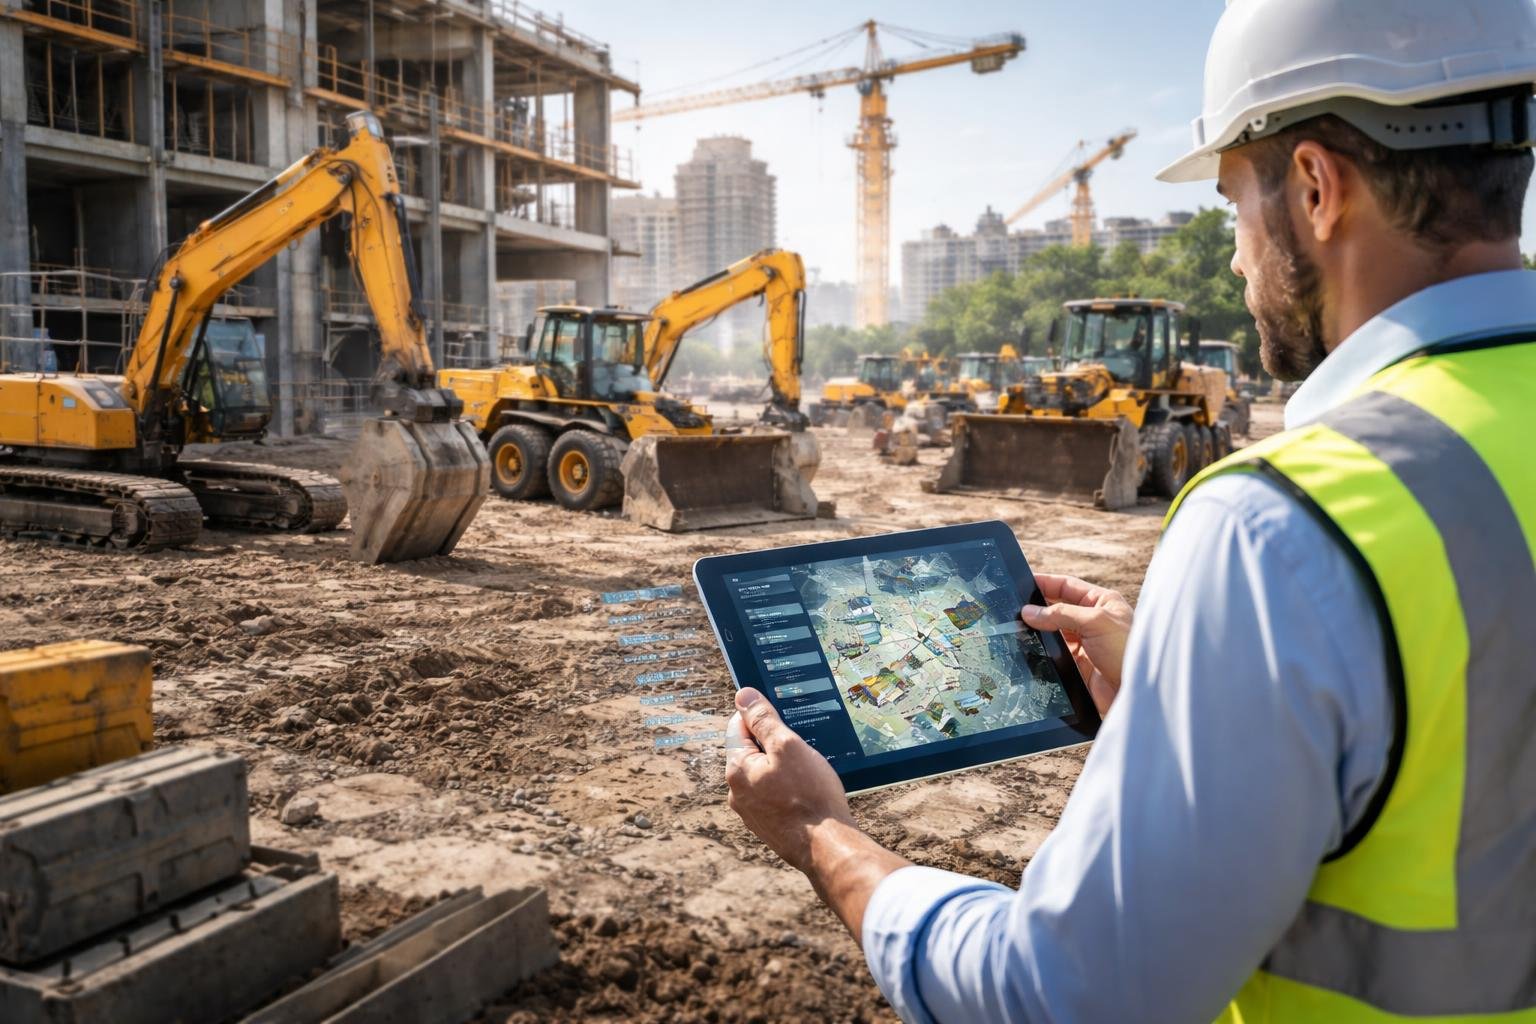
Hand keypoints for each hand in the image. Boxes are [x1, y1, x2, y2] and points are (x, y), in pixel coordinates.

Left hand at [725, 687, 853, 872]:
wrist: (827, 848)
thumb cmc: (810, 795)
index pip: (738, 727)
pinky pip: (775, 796)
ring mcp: (752, 813)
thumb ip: (763, 720)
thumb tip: (743, 695)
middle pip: (752, 752)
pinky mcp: (768, 827)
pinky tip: (809, 793)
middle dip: (775, 745)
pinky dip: (789, 789)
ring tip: (809, 772)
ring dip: (783, 768)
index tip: (785, 721)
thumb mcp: (788, 746)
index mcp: (736, 770)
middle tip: (803, 747)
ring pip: (765, 775)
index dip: (762, 717)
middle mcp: (737, 793)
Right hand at [1022, 573, 1133, 715]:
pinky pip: (1054, 653)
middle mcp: (1093, 620)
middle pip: (1058, 608)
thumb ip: (1061, 614)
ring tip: (1016, 628)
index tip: (1022, 582)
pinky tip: (1028, 648)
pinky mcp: (1078, 664)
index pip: (1067, 586)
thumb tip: (1030, 612)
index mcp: (1102, 602)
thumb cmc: (1127, 651)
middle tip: (1014, 608)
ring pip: (1053, 632)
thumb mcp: (1096, 621)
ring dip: (1037, 631)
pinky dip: (1041, 651)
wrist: (1136, 693)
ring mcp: (1085, 643)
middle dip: (1038, 608)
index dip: (1045, 583)